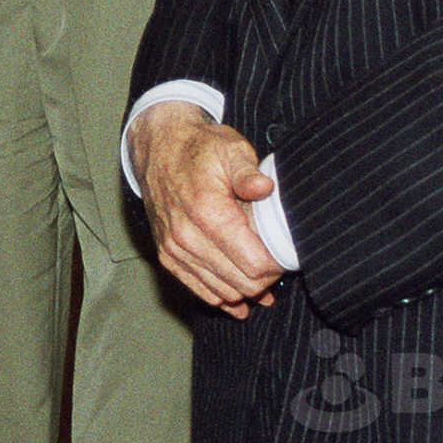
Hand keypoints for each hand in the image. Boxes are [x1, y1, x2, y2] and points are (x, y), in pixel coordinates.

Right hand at [131, 101, 284, 318]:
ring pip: (223, 293)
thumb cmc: (198, 148)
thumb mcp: (229, 149)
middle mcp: (186, 236)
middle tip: (276, 262)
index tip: (285, 254)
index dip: (277, 265)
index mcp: (207, 212)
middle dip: (265, 279)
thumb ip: (248, 172)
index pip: (254, 265)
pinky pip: (200, 290)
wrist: (158, 147)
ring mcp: (174, 249)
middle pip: (241, 284)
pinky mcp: (167, 255)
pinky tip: (239, 294)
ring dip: (245, 289)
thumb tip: (265, 189)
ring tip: (260, 273)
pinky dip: (222, 295)